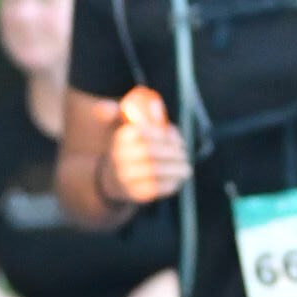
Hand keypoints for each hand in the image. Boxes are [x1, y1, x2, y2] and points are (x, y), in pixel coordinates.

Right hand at [104, 86, 190, 202]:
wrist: (110, 182)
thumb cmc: (125, 150)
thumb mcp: (125, 128)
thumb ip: (139, 115)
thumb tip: (156, 103)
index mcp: (119, 138)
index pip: (145, 132)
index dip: (165, 134)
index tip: (176, 136)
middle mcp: (118, 157)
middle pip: (151, 151)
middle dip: (172, 152)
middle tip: (184, 154)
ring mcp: (124, 177)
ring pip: (155, 171)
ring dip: (175, 169)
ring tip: (186, 168)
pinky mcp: (132, 194)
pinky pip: (155, 189)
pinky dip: (170, 183)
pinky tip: (178, 180)